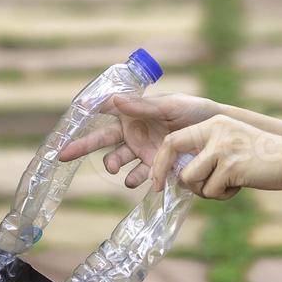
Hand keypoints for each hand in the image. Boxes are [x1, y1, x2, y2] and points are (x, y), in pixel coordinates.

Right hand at [56, 92, 218, 187]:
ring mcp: (141, 150)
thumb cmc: (194, 112)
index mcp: (134, 112)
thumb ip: (143, 107)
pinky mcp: (153, 167)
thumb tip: (114, 99)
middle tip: (63, 155)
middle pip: (101, 139)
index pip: (105, 110)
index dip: (86, 113)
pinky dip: (135, 180)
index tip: (70, 116)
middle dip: (82, 146)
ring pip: (117, 159)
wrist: (218, 137)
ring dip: (113, 164)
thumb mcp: (171, 107)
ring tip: (117, 169)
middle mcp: (133, 131)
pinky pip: (138, 176)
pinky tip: (137, 182)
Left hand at [149, 115, 281, 199]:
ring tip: (226, 185)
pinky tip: (241, 186)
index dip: (161, 161)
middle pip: (175, 157)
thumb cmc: (262, 157)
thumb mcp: (231, 142)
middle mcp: (216, 131)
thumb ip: (207, 152)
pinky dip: (223, 195)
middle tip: (163, 190)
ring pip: (191, 179)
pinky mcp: (232, 166)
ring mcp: (223, 148)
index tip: (157, 179)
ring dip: (205, 190)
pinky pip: (211, 191)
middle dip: (169, 177)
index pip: (174, 139)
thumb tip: (177, 176)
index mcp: (213, 123)